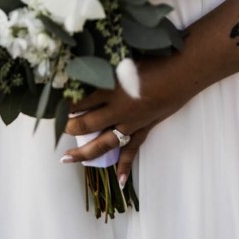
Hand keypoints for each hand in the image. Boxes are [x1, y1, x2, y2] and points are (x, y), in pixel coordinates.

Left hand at [61, 55, 198, 183]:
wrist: (184, 69)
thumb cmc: (156, 57)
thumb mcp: (124, 57)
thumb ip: (105, 66)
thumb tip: (85, 68)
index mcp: (111, 88)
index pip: (80, 101)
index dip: (65, 105)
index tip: (53, 105)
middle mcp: (118, 109)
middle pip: (87, 124)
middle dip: (69, 128)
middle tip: (58, 128)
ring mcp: (132, 122)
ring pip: (103, 143)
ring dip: (84, 152)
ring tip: (66, 159)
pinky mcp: (144, 128)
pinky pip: (133, 150)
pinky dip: (126, 165)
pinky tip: (120, 181)